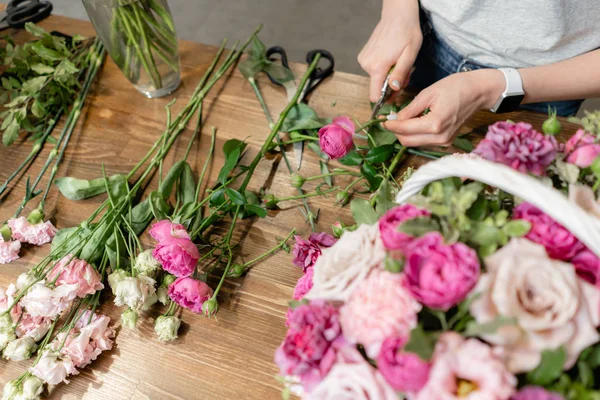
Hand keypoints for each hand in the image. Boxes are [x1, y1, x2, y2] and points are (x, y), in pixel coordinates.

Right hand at [358, 0, 421, 101]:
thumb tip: (393, 89)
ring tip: (398, 62)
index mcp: (378, 67)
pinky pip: (374, 70)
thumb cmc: (407, 32)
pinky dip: (383, 68)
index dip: (385, 99)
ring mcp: (364, 60)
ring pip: (377, 78)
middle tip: (404, 72)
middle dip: (392, 84)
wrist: (397, 15)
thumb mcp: (410, 55)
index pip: (374, 95)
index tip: (395, 95)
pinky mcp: (363, 56)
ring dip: (389, 75)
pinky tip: (391, 58)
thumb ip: (400, 73)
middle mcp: (367, 65)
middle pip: (378, 87)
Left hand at [384, 69, 504, 146]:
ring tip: (402, 120)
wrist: (478, 92)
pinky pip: (424, 142)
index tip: (382, 121)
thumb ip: (409, 109)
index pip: (404, 130)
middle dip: (396, 132)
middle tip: (390, 121)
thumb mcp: (428, 94)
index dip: (391, 126)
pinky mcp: (446, 141)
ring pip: (415, 143)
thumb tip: (394, 119)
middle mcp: (440, 137)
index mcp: (434, 124)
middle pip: (407, 141)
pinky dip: (416, 134)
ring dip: (405, 134)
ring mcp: (444, 141)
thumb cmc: (456, 87)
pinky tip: (415, 123)